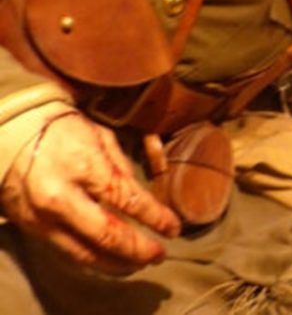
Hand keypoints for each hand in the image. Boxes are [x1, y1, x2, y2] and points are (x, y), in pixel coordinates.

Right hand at [0, 108, 180, 274]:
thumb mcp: (101, 137)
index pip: (128, 200)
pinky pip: (66, 252)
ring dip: (116, 264)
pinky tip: (110, 260)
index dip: (155, 218)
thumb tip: (142, 198)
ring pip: (84, 254)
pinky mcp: (30, 229)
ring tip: (139, 264)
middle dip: (138, 250)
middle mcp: (61, 197)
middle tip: (159, 255)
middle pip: (107, 235)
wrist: (11, 135)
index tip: (174, 228)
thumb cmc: (64, 130)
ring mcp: (42, 217)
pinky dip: (92, 259)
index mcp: (84, 167)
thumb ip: (122, 169)